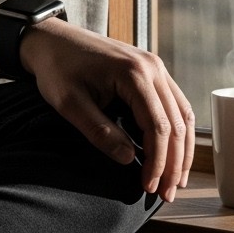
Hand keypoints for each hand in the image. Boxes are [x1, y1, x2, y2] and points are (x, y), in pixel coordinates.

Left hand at [19, 19, 195, 202]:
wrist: (51, 38)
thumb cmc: (56, 68)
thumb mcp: (69, 104)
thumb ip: (99, 132)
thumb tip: (130, 160)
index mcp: (133, 73)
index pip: (158, 126)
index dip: (157, 161)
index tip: (149, 187)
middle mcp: (152, 67)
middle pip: (177, 123)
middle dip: (175, 163)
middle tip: (167, 194)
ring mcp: (155, 67)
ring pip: (182, 114)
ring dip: (182, 149)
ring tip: (175, 181)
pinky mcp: (152, 70)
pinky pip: (174, 104)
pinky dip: (177, 131)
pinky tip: (173, 153)